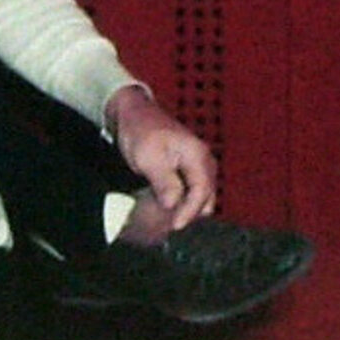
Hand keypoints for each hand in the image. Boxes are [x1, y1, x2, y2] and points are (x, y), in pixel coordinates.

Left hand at [104, 85, 216, 233]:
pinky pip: (192, 191)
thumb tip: (173, 205)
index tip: (176, 226)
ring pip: (200, 196)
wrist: (133, 113)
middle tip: (169, 226)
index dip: (190, 211)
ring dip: (186, 208)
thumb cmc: (140, 130)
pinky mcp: (188, 169)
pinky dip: (182, 201)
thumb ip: (164, 182)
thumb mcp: (148, 157)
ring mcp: (197, 164)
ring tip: (166, 220)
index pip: (202, 191)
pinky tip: (166, 208)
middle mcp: (202, 160)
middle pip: (206, 197)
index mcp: (197, 155)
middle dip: (190, 213)